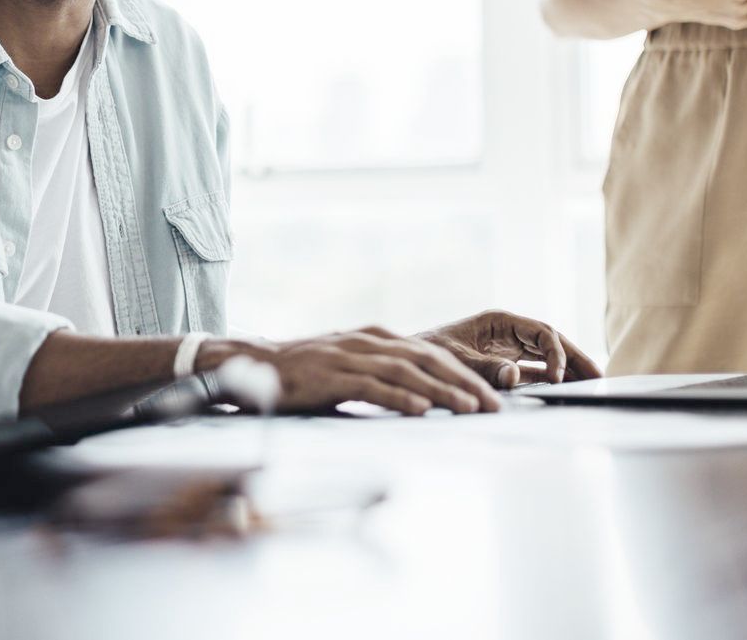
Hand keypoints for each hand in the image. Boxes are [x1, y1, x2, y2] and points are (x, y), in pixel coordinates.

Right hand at [208, 328, 504, 416]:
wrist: (254, 365)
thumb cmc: (305, 374)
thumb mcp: (349, 367)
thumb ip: (382, 375)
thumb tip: (423, 397)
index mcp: (375, 337)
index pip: (430, 353)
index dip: (463, 373)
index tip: (491, 396)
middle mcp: (366, 341)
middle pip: (426, 358)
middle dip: (464, 382)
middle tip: (493, 406)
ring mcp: (348, 356)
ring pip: (406, 371)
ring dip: (440, 391)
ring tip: (468, 409)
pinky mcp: (330, 376)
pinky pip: (372, 386)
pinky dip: (400, 397)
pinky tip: (421, 409)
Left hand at [415, 310, 602, 387]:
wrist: (405, 362)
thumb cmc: (426, 354)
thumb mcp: (455, 360)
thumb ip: (485, 368)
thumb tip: (515, 375)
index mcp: (498, 321)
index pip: (541, 332)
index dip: (556, 353)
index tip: (559, 377)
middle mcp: (506, 331)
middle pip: (551, 341)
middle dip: (575, 357)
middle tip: (599, 376)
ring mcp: (506, 347)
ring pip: (546, 355)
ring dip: (568, 368)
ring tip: (592, 383)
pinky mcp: (502, 364)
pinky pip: (534, 369)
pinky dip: (550, 379)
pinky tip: (565, 390)